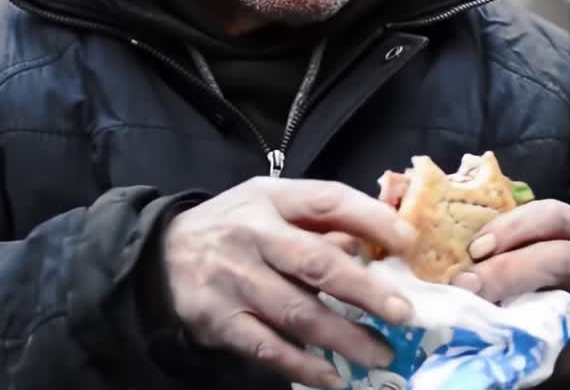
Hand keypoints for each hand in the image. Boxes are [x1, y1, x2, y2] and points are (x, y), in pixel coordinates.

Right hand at [163, 177, 418, 388]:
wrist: (159, 257)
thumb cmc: (234, 227)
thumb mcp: (270, 205)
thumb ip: (319, 221)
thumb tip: (378, 245)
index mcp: (271, 199)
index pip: (328, 201)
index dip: (372, 220)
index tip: (410, 242)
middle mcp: (253, 235)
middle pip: (316, 263)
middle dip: (365, 291)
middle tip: (403, 313)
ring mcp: (234, 280)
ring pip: (297, 312)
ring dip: (344, 337)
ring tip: (381, 353)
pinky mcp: (220, 320)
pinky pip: (268, 348)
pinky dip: (303, 365)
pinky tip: (332, 376)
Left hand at [450, 200, 569, 388]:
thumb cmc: (557, 273)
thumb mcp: (545, 247)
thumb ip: (512, 244)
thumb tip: (452, 249)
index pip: (551, 215)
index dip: (511, 228)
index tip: (475, 248)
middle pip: (560, 256)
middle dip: (507, 269)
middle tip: (467, 284)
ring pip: (564, 304)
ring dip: (516, 311)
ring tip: (480, 317)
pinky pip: (564, 343)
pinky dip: (530, 344)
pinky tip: (505, 344)